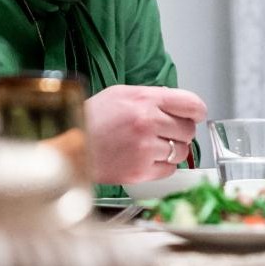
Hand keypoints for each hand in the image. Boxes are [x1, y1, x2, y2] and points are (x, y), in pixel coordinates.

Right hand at [82, 85, 207, 183]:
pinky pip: (169, 170)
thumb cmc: (90, 119)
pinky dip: (162, 167)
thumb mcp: (119, 94)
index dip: (196, 111)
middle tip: (166, 134)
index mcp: (144, 99)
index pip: (190, 104)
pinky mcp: (141, 171)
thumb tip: (175, 104)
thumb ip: (149, 97)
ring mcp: (146, 148)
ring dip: (171, 151)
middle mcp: (148, 122)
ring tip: (150, 147)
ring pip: (181, 151)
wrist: (68, 146)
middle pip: (188, 130)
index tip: (194, 116)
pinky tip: (144, 159)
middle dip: (181, 133)